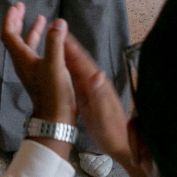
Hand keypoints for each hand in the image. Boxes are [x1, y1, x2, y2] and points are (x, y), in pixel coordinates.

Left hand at [0, 2, 76, 123]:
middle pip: (14, 38)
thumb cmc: (53, 92)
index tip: (17, 6)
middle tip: (22, 7)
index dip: (11, 19)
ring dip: (31, 31)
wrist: (55, 118)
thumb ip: (55, 42)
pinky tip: (53, 40)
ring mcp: (32, 70)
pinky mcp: (41, 76)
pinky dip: (42, 42)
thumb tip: (58, 22)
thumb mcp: (55, 64)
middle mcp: (23, 63)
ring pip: (27, 46)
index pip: (9, 34)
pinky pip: (37, 53)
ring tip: (41, 19)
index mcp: (22, 58)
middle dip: (18, 22)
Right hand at [62, 35, 128, 167]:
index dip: (71, 47)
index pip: (82, 61)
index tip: (59, 33)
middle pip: (81, 60)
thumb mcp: (102, 115)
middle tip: (54, 31)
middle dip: (69, 46)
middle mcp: (97, 83)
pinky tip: (65, 66)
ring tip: (56, 43)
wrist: (122, 144)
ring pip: (79, 67)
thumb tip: (96, 73)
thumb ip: (98, 95)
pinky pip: (79, 78)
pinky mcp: (92, 96)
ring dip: (69, 55)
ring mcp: (95, 89)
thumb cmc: (111, 133)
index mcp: (97, 85)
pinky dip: (71, 68)